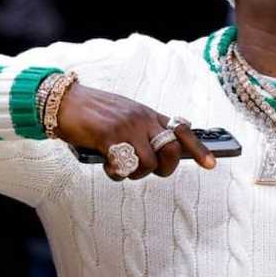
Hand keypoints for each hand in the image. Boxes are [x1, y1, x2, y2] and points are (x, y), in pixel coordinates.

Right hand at [54, 83, 215, 180]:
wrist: (64, 102)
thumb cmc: (93, 114)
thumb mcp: (125, 116)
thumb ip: (143, 130)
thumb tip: (158, 154)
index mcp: (148, 114)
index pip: (182, 130)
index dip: (199, 149)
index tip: (211, 164)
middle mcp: (142, 119)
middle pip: (171, 150)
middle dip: (164, 168)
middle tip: (148, 171)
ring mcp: (126, 126)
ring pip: (148, 164)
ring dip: (134, 174)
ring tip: (120, 167)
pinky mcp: (108, 136)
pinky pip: (123, 166)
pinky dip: (116, 173)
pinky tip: (106, 165)